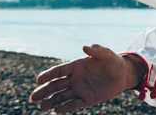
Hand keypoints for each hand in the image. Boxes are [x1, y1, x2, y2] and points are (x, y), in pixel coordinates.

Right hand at [30, 44, 145, 112]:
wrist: (122, 75)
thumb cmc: (113, 62)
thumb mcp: (107, 54)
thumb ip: (97, 50)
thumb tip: (85, 47)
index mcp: (76, 66)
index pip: (59, 71)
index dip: (49, 75)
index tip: (38, 80)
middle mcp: (75, 78)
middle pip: (56, 85)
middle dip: (44, 91)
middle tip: (32, 98)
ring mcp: (79, 89)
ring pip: (62, 96)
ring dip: (51, 101)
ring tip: (42, 106)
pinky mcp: (86, 99)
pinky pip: (74, 104)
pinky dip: (66, 107)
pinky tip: (57, 110)